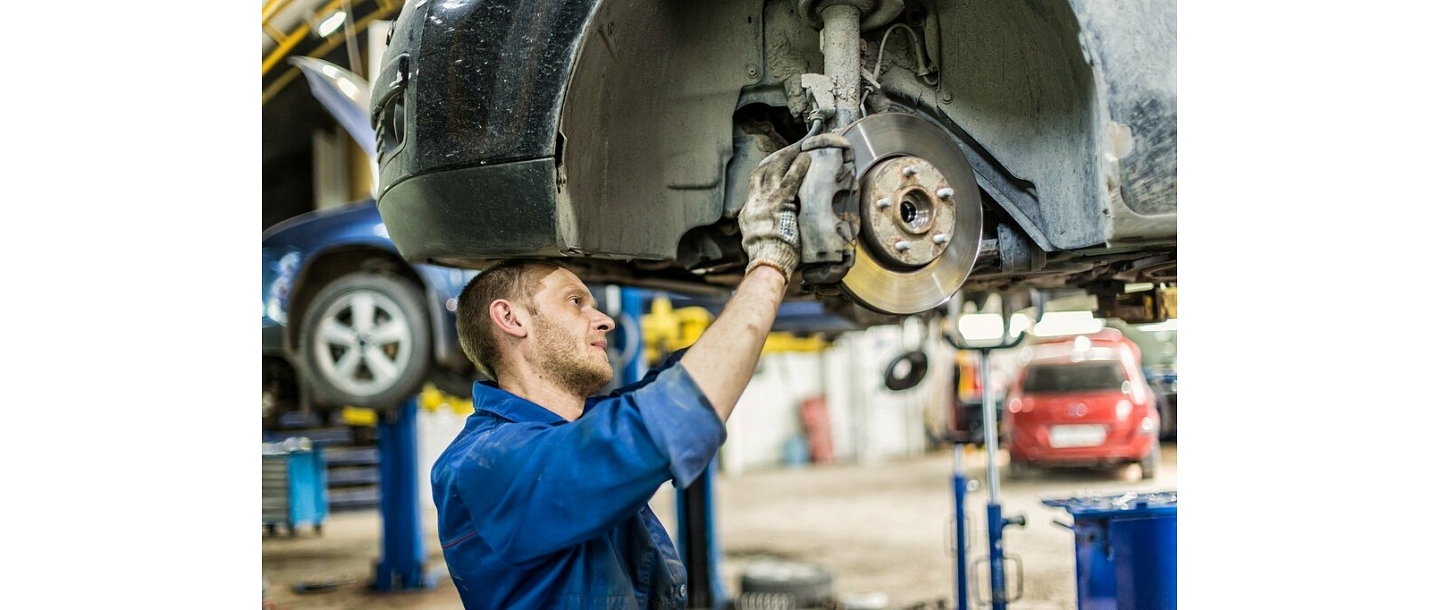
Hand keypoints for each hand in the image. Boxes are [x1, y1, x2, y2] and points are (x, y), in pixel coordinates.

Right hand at [739, 140, 809, 277]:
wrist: (768, 261)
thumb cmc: (768, 258)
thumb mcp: (756, 241)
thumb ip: (762, 230)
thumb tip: (771, 229)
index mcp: (747, 213)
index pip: (754, 187)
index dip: (764, 174)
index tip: (772, 166)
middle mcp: (754, 203)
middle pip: (761, 173)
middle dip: (773, 160)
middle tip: (786, 152)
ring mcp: (766, 200)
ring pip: (774, 170)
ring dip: (786, 158)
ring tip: (797, 150)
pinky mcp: (780, 201)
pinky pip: (790, 178)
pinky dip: (798, 167)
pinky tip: (806, 159)